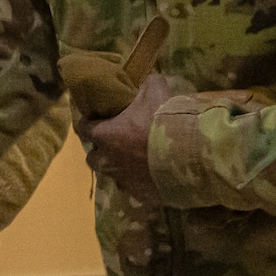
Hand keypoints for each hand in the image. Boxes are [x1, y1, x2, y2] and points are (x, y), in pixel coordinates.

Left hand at [80, 72, 177, 200]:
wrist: (191, 155)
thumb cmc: (164, 121)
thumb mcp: (155, 91)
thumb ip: (147, 84)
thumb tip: (149, 80)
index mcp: (105, 135)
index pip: (84, 129)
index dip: (89, 123)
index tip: (97, 119)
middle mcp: (108, 161)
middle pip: (93, 158)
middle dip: (101, 150)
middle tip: (116, 142)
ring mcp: (123, 180)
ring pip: (112, 175)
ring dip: (118, 167)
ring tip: (134, 160)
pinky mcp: (140, 195)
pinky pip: (132, 188)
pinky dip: (137, 181)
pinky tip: (150, 174)